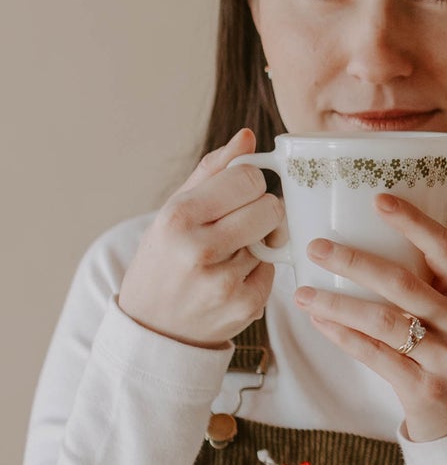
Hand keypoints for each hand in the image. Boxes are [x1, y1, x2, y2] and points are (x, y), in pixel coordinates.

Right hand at [117, 129, 279, 347]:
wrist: (154, 327)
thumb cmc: (164, 259)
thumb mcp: (173, 211)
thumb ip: (211, 172)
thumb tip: (247, 137)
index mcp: (178, 217)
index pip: (247, 179)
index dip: (252, 182)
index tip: (242, 191)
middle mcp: (199, 249)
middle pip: (270, 207)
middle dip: (263, 210)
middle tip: (242, 221)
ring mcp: (224, 282)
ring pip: (273, 239)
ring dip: (258, 243)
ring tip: (227, 254)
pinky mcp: (246, 306)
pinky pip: (273, 271)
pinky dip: (258, 271)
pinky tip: (232, 278)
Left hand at [296, 196, 446, 443]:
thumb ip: (423, 285)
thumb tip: (363, 243)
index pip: (444, 247)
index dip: (412, 221)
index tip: (377, 198)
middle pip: (403, 282)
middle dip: (354, 261)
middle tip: (316, 246)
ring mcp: (445, 356)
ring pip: (383, 321)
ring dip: (337, 303)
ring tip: (302, 292)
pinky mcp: (424, 387)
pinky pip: (375, 355)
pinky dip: (342, 336)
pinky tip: (318, 321)